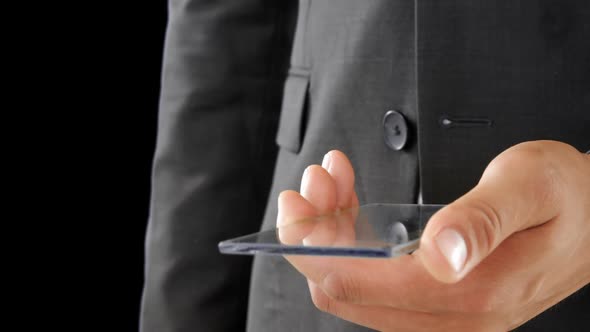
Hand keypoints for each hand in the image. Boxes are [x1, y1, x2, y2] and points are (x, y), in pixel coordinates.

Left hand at [278, 142, 589, 330]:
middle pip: (345, 289)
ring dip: (331, 233)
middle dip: (315, 235)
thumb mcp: (529, 187)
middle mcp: (451, 314)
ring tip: (332, 181)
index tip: (299, 205)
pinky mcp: (439, 298)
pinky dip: (352, 238)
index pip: (356, 284)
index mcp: (469, 291)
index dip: (313, 246)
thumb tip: (440, 255)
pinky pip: (375, 277)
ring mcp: (443, 310)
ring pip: (355, 283)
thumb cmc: (567, 196)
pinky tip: (350, 202)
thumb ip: (482, 219)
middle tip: (314, 183)